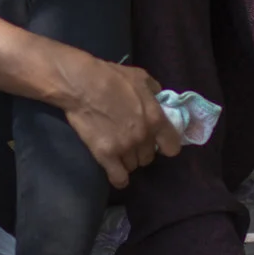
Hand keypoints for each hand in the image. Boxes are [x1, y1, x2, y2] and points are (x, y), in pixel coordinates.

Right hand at [59, 56, 184, 187]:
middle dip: (142, 150)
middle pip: (149, 157)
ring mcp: (125, 148)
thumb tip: (159, 99)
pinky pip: (119, 178)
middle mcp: (144, 137)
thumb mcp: (140, 76)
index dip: (165, 145)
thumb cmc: (111, 76)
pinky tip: (116, 173)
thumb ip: (154, 91)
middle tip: (131, 142)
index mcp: (156, 118)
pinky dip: (119, 178)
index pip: (172, 146)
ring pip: (133, 166)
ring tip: (119, 151)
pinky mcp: (106, 155)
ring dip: (128, 160)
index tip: (158, 142)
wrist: (81, 83)